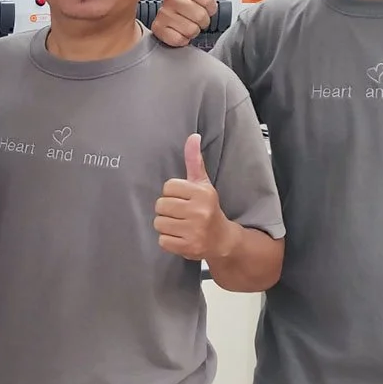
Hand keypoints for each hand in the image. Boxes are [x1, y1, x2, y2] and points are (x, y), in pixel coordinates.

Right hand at [151, 0, 218, 46]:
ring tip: (186, 25)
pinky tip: (177, 32)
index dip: (211, 7)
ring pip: (191, 29)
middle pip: (201, 16)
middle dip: (202, 21)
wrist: (173, 24)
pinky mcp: (158, 29)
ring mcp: (163, 14)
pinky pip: (180, 39)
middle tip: (194, 18)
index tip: (204, 7)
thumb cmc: (190, 7)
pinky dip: (182, 40)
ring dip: (192, 31)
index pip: (209, 0)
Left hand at [155, 134, 229, 260]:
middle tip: (180, 213)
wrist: (223, 240)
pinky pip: (162, 241)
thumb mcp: (203, 183)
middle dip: (167, 210)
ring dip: (166, 225)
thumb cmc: (208, 208)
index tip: (183, 199)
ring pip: (159, 223)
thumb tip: (193, 136)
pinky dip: (168, 240)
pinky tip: (180, 237)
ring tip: (180, 225)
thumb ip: (194, 160)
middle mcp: (200, 211)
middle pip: (160, 205)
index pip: (168, 187)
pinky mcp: (188, 247)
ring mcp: (194, 231)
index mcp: (202, 193)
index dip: (172, 194)